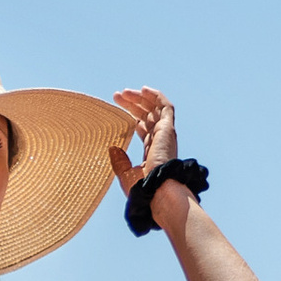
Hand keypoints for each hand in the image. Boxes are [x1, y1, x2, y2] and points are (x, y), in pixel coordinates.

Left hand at [110, 84, 187, 227]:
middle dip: (133, 103)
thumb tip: (112, 148)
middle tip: (116, 95)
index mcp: (152, 151)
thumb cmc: (142, 189)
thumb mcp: (125, 174)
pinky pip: (166, 106)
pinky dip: (156, 96)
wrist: (156, 191)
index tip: (117, 106)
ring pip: (155, 108)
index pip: (143, 127)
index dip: (132, 115)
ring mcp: (166, 134)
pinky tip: (144, 89)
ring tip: (124, 92)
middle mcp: (160, 141)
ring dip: (141, 97)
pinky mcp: (168, 129)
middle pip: (147, 115)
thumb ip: (120, 161)